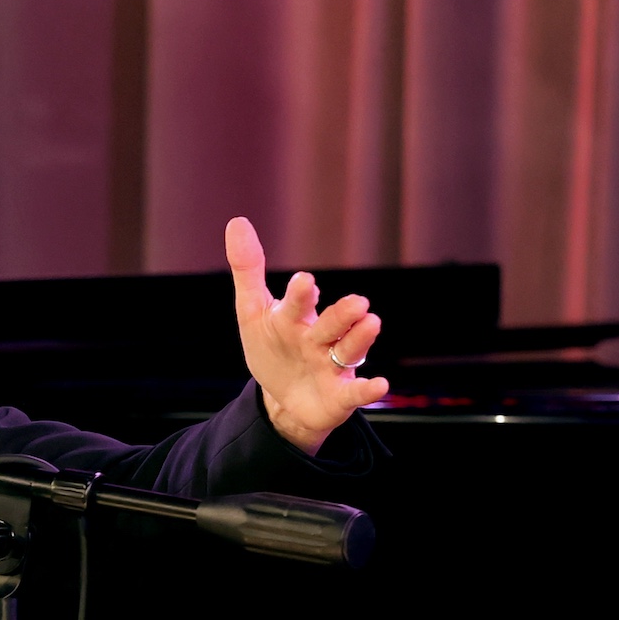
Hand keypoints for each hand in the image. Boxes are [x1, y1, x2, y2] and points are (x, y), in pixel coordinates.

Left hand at [225, 216, 389, 455]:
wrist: (285, 398)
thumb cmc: (273, 347)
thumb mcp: (253, 312)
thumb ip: (249, 270)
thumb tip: (237, 221)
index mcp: (296, 318)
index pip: (298, 303)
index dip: (301, 294)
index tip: (303, 281)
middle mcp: (319, 338)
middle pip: (331, 324)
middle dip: (341, 314)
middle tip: (356, 303)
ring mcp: (332, 365)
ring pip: (348, 350)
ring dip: (360, 339)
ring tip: (371, 323)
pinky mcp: (340, 395)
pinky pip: (356, 391)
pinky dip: (369, 389)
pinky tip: (381, 384)